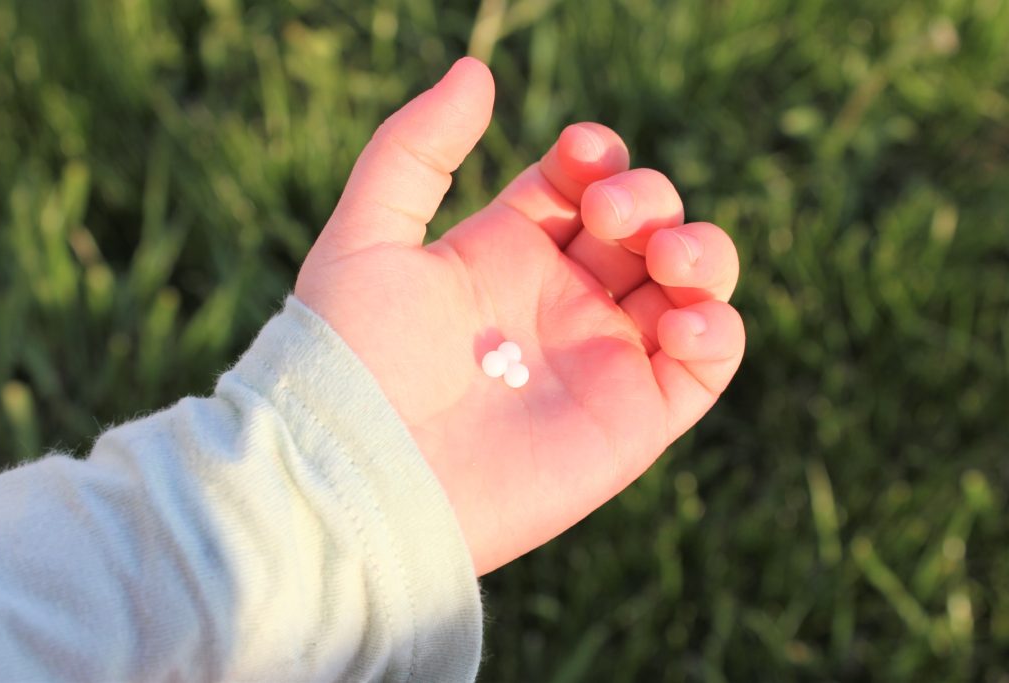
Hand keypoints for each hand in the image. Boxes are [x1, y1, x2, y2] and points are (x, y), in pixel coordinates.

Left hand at [296, 58, 744, 574]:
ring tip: (666, 254)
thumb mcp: (366, 237)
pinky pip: (708, 365)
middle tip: (607, 216)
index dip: (595, 157)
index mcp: (506, 255)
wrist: (360, 477)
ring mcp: (603, 359)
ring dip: (701, 251)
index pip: (580, 184)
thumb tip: (476, 70)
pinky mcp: (634, 419)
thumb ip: (414, 149)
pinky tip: (680, 316)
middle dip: (647, 198)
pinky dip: (718, 328)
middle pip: (644, 226)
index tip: (580, 155)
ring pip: (691, 286)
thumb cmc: (351, 360)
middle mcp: (561, 303)